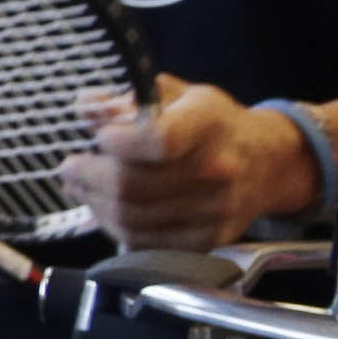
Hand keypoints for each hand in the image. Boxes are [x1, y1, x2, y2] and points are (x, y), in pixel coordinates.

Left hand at [66, 82, 300, 248]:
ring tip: (80, 186)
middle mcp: (216, 170)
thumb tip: (85, 107)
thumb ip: (126, 99)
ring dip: (94, 204)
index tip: (100, 136)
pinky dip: (115, 227)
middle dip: (88, 177)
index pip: (157, 139)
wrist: (266, 164)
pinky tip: (106, 209)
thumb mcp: (176, 95)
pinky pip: (144, 243)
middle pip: (133, 186)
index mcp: (209, 124)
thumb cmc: (213, 124)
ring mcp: (213, 211)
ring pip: (132, 219)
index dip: (117, 141)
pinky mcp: (206, 241)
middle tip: (70, 167)